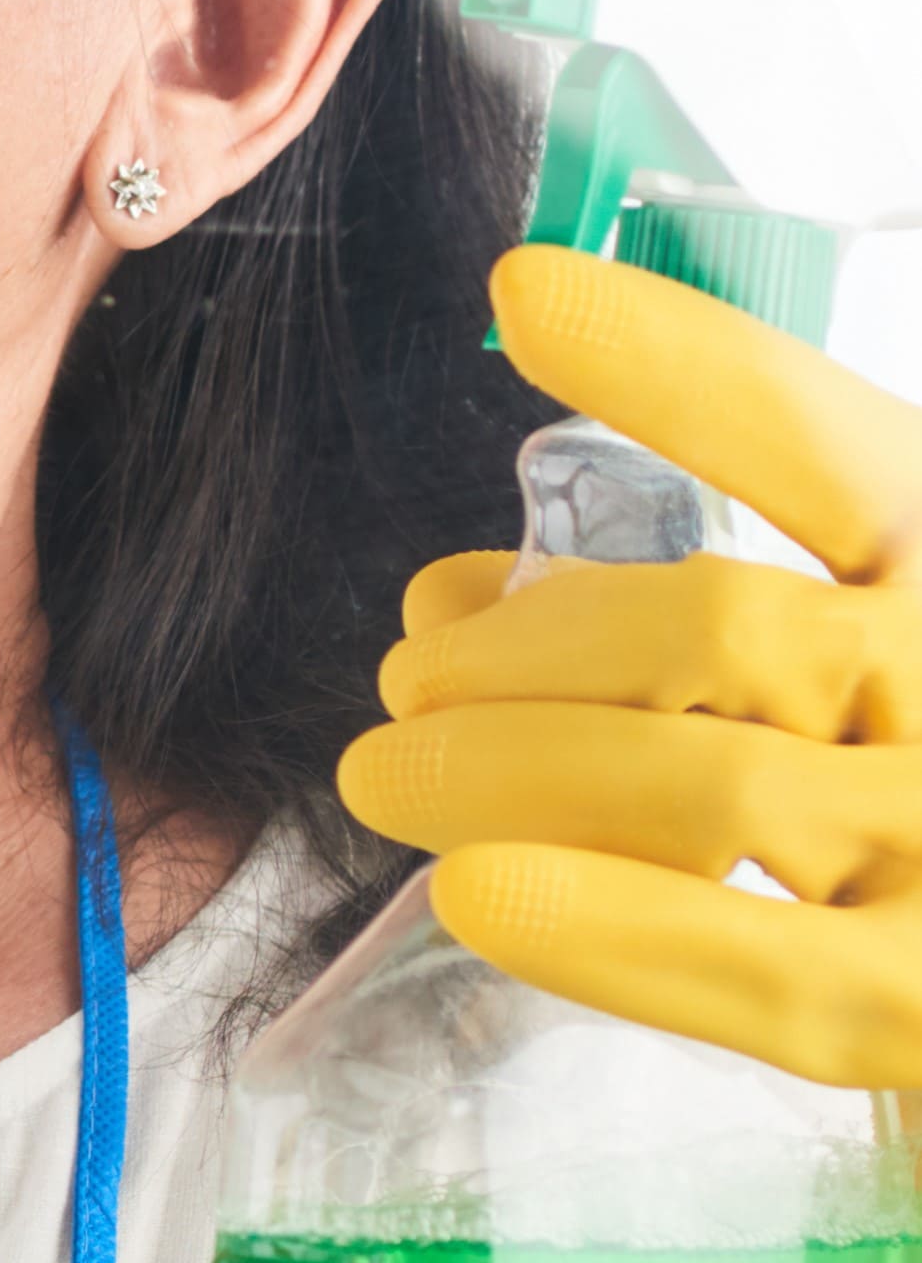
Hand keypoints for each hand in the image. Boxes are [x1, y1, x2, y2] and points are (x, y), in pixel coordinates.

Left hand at [337, 243, 921, 1087]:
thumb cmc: (895, 792)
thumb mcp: (862, 665)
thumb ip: (697, 623)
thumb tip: (459, 596)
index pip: (825, 444)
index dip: (681, 362)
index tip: (522, 293)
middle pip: (718, 629)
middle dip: (527, 648)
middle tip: (404, 680)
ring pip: (706, 788)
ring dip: (511, 773)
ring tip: (390, 778)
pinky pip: (760, 970)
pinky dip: (605, 928)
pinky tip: (476, 895)